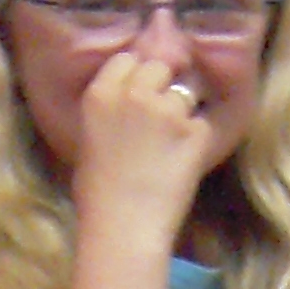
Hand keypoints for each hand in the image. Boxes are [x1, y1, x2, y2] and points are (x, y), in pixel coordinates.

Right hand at [71, 44, 211, 242]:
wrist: (123, 229)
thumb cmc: (97, 198)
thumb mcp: (88, 144)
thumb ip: (109, 113)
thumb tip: (125, 106)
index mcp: (100, 94)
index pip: (128, 59)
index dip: (137, 76)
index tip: (139, 96)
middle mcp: (134, 93)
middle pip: (159, 67)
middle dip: (163, 86)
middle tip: (159, 120)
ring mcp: (167, 110)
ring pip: (184, 95)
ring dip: (182, 114)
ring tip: (170, 148)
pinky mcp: (194, 131)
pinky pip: (201, 125)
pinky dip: (196, 142)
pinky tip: (181, 166)